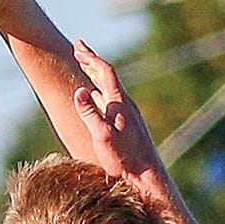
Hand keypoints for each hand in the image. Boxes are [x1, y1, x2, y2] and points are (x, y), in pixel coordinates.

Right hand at [69, 42, 172, 204]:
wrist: (147, 177)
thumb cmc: (125, 159)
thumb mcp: (103, 136)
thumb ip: (90, 113)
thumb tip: (78, 90)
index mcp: (120, 103)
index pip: (104, 71)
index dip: (90, 57)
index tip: (77, 46)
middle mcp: (125, 105)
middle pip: (107, 76)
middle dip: (91, 62)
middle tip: (78, 49)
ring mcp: (128, 114)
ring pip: (109, 88)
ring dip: (95, 77)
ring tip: (84, 68)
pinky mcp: (129, 125)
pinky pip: (111, 101)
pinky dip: (100, 93)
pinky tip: (96, 98)